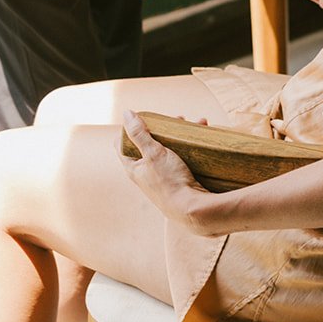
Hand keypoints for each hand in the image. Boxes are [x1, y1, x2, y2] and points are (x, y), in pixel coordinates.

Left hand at [119, 110, 212, 231]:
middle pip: (148, 143)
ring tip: (193, 123)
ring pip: (168, 147)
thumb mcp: (153, 153)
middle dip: (162, 127)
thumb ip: (139, 134)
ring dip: (179, 133)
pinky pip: (181, 155)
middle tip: (175, 118)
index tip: (144, 118)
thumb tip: (127, 113)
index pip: (122, 144)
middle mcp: (145, 172)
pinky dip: (189, 143)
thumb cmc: (169, 182)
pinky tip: (200, 135)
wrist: (191, 208)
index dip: (129, 128)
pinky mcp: (177, 177)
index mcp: (133, 167)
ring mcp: (161, 175)